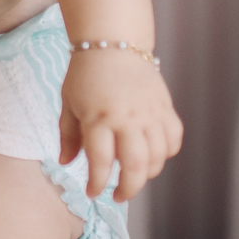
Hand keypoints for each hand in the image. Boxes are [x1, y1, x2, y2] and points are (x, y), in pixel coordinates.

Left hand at [58, 49, 183, 200]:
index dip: (96, 183)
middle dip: (128, 188)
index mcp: (98, 118)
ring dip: (148, 174)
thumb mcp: (69, 104)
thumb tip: (65, 163)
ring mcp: (149, 113)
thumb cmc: (85, 74)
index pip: (100, 162)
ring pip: (158, 156)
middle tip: (119, 196)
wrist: (113, 42)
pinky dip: (166, 153)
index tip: (92, 192)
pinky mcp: (165, 107)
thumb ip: (68, 136)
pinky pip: (173, 139)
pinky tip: (153, 156)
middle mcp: (127, 118)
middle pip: (135, 165)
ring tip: (134, 177)